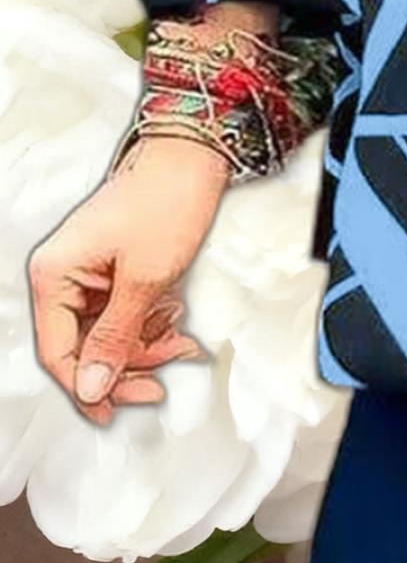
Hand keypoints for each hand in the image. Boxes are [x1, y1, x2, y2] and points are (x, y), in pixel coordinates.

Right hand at [28, 134, 229, 425]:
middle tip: (160, 378)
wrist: (196, 153)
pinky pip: (123, 312)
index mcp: (55, 274)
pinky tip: (174, 320)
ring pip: (108, 333)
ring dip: (144, 344)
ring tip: (179, 340)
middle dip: (126, 363)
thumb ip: (116, 337)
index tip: (113, 410)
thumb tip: (92, 387)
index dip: (87, 387)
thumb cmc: (167, 199)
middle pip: (84, 346)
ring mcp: (90, 270)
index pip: (59, 352)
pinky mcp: (115, 267)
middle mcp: (65, 273)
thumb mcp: (145, 279)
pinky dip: (150, 322)